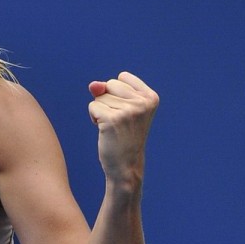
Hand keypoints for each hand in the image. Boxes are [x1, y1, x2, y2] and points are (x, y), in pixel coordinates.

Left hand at [87, 71, 158, 185]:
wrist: (125, 165)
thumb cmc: (123, 136)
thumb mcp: (121, 108)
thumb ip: (108, 90)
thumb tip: (93, 85)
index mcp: (151, 97)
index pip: (122, 77)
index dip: (116, 94)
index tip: (126, 113)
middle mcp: (142, 102)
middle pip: (110, 85)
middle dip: (107, 101)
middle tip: (118, 122)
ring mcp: (129, 110)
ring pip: (99, 97)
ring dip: (100, 112)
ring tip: (113, 128)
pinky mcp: (113, 119)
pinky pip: (93, 107)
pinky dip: (94, 118)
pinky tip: (105, 131)